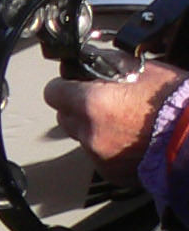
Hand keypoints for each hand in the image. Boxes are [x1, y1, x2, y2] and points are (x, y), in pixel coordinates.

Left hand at [43, 59, 186, 175]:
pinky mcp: (111, 172)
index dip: (64, 86)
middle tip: (102, 102)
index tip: (73, 84)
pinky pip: (99, 156)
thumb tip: (91, 59)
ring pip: (82, 137)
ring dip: (94, 129)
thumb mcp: (142, 68)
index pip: (53, 92)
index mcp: (91, 103)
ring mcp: (99, 155)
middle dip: (78, 108)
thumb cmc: (177, 102)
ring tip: (124, 122)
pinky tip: (132, 140)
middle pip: (65, 116)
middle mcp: (90, 132)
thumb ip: (108, 63)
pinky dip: (110, 149)